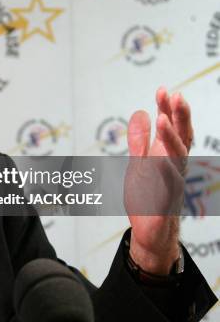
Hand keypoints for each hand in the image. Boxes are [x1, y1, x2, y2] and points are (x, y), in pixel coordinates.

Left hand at [125, 87, 191, 273]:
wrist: (152, 230)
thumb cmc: (148, 195)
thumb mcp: (139, 162)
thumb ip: (140, 140)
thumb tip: (141, 112)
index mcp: (167, 155)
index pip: (171, 127)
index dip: (168, 108)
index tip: (163, 90)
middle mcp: (174, 166)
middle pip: (181, 137)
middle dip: (179, 116)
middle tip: (176, 96)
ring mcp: (173, 182)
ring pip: (177, 158)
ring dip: (171, 138)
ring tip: (164, 120)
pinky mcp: (166, 200)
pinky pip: (167, 185)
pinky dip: (164, 171)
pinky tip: (159, 159)